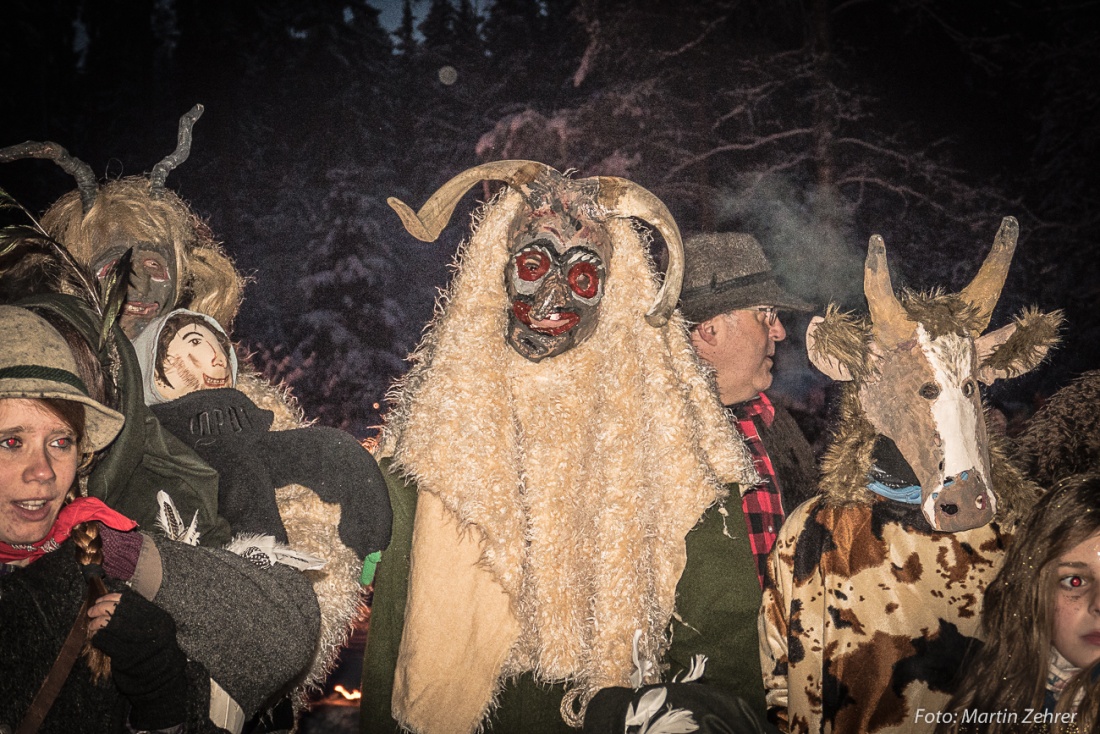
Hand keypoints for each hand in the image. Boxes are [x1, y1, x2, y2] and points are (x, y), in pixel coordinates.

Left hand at [90, 589, 188, 730]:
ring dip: (95, 622)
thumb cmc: (155, 651)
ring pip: (108, 623)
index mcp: (157, 617)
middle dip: (100, 607)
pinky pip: (104, 640)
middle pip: (117, 609)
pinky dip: (97, 636)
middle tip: (92, 610)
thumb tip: (115, 602)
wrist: (161, 677)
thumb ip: (140, 617)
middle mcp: (148, 626)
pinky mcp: (124, 655)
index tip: (101, 599)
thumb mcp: (156, 629)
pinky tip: (95, 636)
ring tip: (92, 624)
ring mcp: (136, 640)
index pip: (130, 600)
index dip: (112, 597)